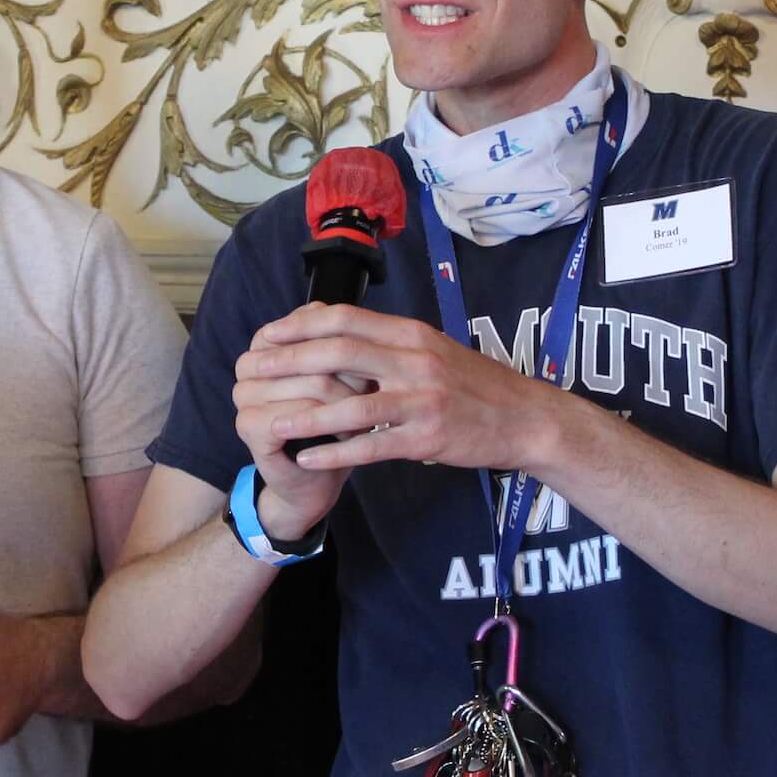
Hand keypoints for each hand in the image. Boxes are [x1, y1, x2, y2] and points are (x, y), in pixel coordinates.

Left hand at [236, 302, 566, 478]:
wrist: (525, 418)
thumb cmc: (473, 385)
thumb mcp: (433, 350)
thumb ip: (389, 342)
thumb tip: (336, 329)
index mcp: (412, 334)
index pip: (345, 319)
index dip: (299, 325)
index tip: (266, 334)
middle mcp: (415, 360)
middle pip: (339, 354)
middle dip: (288, 362)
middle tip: (251, 370)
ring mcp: (422, 400)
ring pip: (351, 402)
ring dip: (304, 413)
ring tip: (268, 420)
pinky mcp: (428, 437)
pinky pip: (372, 444)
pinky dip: (336, 451)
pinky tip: (308, 457)